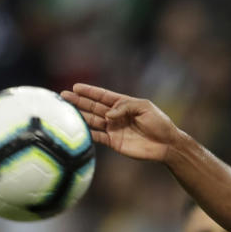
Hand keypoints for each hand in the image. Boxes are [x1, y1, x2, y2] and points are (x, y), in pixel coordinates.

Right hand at [60, 84, 179, 162]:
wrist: (167, 144)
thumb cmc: (159, 123)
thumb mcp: (144, 107)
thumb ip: (124, 107)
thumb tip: (107, 115)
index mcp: (123, 104)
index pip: (102, 96)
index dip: (89, 91)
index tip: (75, 86)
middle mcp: (116, 115)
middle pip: (93, 107)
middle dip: (79, 101)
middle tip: (63, 96)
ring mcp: (113, 129)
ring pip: (92, 121)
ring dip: (80, 116)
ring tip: (66, 111)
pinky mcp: (114, 142)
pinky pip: (97, 137)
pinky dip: (87, 133)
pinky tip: (76, 129)